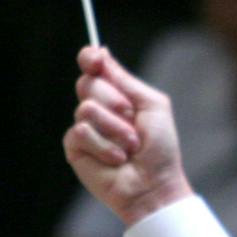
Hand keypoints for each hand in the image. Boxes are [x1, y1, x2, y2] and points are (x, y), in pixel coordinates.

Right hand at [63, 48, 191, 225]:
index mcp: (117, 95)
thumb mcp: (151, 105)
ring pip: (86, 109)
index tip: (94, 60)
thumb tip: (102, 51)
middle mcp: (99, 108)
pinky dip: (103, 147)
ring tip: (130, 147)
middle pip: (88, 84)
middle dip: (114, 101)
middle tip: (132, 120)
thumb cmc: (159, 148)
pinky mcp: (76, 149)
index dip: (90, 59)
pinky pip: (80, 133)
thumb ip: (126, 79)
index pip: (93, 67)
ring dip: (115, 129)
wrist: (155, 184)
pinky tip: (116, 160)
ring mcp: (86, 128)